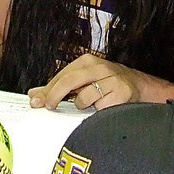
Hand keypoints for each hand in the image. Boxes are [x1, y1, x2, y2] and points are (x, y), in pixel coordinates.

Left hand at [27, 53, 149, 110]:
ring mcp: (111, 79)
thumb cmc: (106, 84)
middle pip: (69, 81)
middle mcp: (99, 67)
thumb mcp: (82, 81)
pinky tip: (101, 109)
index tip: (36, 102)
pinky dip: (97, 112)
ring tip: (89, 106)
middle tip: (49, 107)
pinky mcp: (121, 93)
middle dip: (55, 96)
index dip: (47, 90)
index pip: (61, 76)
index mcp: (86, 62)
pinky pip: (100, 107)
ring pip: (84, 97)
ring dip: (82, 106)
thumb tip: (34, 95)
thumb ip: (58, 87)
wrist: (138, 87)